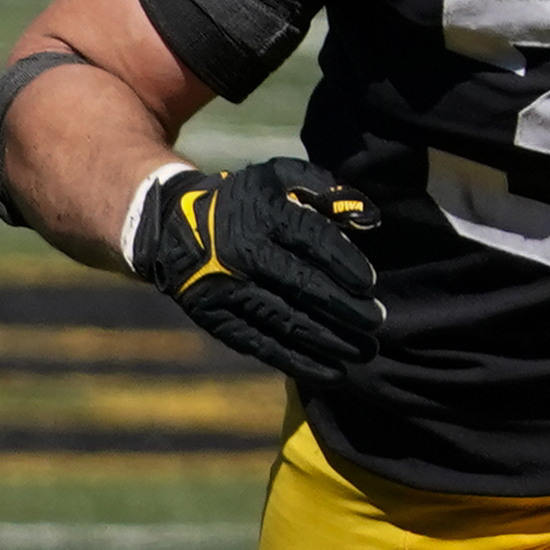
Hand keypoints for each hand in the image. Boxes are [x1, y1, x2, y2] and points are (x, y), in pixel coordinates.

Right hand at [130, 157, 383, 380]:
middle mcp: (242, 254)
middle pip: (304, 285)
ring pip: (286, 321)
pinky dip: (299, 362)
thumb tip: (370, 220)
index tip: (370, 284)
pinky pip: (262, 346)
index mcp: (262, 215)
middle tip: (376, 323)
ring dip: (331, 341)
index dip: (346, 263)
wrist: (173, 227)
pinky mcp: (216, 320)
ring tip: (364, 352)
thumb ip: (326, 190)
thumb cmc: (244, 202)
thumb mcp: (279, 177)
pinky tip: (332, 372)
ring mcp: (226, 291)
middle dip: (346, 308)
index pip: (313, 239)